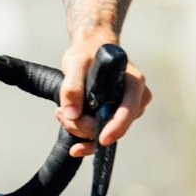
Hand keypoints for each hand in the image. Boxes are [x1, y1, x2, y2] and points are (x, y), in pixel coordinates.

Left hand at [57, 32, 152, 157]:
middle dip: (86, 126)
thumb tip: (71, 115)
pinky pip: (103, 134)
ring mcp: (126, 110)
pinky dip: (86, 140)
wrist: (90, 49)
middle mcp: (135, 99)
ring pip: (106, 131)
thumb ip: (72, 87)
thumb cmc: (87, 52)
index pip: (129, 110)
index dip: (117, 127)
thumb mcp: (76, 63)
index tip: (102, 139)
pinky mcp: (114, 117)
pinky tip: (74, 146)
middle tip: (60, 114)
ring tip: (60, 113)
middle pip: (114, 124)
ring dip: (81, 129)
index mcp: (134, 83)